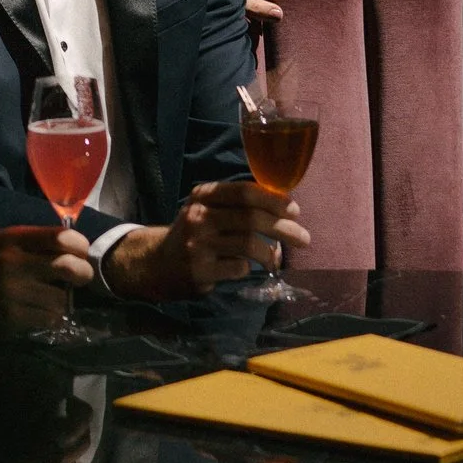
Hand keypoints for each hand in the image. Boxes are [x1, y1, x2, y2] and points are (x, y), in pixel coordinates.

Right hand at [0, 225, 93, 336]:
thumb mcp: (0, 242)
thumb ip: (32, 240)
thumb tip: (74, 243)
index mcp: (12, 239)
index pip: (63, 237)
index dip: (80, 246)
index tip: (80, 254)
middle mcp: (12, 263)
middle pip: (69, 266)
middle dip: (82, 274)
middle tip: (80, 277)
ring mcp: (11, 292)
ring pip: (62, 299)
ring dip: (60, 301)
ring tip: (46, 298)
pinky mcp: (11, 318)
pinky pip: (49, 319)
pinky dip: (48, 317)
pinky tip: (35, 312)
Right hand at [106, 180, 307, 300]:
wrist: (158, 263)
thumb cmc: (195, 232)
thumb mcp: (208, 208)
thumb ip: (238, 203)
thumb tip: (285, 206)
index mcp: (204, 195)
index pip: (244, 191)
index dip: (273, 200)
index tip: (295, 210)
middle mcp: (199, 215)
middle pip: (251, 218)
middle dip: (284, 229)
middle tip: (304, 239)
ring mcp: (198, 244)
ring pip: (248, 245)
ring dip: (271, 253)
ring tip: (278, 260)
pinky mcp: (200, 270)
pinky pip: (238, 268)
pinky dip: (250, 269)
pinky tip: (247, 269)